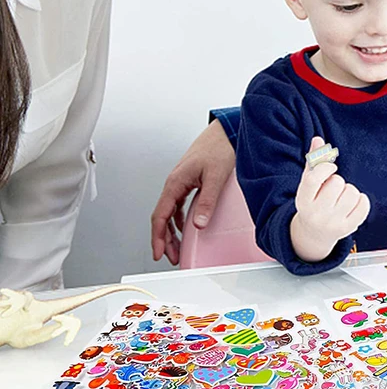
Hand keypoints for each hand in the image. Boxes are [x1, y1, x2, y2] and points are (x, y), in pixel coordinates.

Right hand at [151, 119, 234, 264]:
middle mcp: (175, 182)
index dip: (158, 237)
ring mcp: (182, 182)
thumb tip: (198, 224)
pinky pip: (180, 205)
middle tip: (171, 257)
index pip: (160, 215)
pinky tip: (188, 227)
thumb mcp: (215, 177)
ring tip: (178, 248)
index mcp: (176, 182)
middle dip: (164, 239)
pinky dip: (180, 220)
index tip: (158, 253)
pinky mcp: (190, 181)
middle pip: (162, 217)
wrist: (227, 132)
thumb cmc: (219, 148)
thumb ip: (206, 201)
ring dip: (172, 231)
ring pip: (170, 212)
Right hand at [290, 137, 369, 261]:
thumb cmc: (312, 201)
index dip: (326, 168)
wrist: (314, 234)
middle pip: (336, 183)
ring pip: (352, 193)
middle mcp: (316, 214)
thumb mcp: (308, 184)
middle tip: (333, 189)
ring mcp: (332, 223)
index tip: (331, 168)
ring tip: (341, 198)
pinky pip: (363, 205)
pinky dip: (362, 200)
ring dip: (349, 190)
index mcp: (302, 200)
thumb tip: (318, 139)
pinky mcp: (348, 229)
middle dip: (338, 181)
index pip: (314, 179)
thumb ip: (313, 161)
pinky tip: (353, 203)